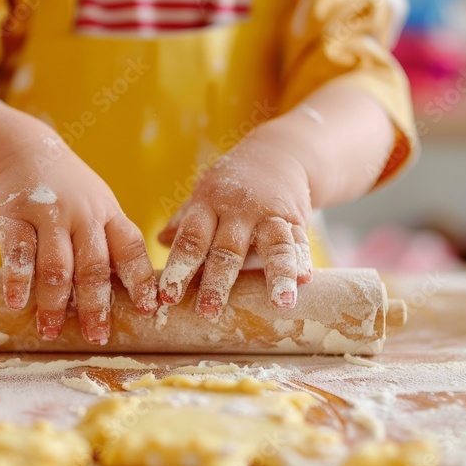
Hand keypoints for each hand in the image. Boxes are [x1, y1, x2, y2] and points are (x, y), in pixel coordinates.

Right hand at [0, 124, 157, 343]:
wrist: (19, 150)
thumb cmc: (67, 193)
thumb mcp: (97, 207)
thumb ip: (110, 245)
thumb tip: (134, 300)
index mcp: (108, 214)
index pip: (130, 249)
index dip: (140, 280)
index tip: (147, 310)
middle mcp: (82, 213)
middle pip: (94, 265)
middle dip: (96, 305)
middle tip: (96, 337)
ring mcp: (47, 212)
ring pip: (56, 264)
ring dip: (54, 302)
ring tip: (50, 331)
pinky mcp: (12, 214)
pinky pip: (17, 251)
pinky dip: (17, 278)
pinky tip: (17, 302)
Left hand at [157, 131, 313, 318]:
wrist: (280, 153)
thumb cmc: (232, 185)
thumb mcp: (205, 196)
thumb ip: (185, 221)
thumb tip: (160, 241)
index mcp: (208, 205)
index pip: (191, 239)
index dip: (179, 268)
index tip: (168, 298)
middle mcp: (239, 210)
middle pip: (227, 249)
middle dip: (217, 282)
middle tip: (207, 312)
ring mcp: (270, 214)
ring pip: (273, 245)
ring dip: (277, 274)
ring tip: (280, 302)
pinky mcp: (296, 219)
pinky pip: (300, 241)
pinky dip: (303, 259)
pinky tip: (305, 280)